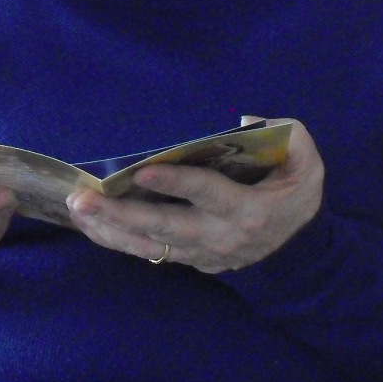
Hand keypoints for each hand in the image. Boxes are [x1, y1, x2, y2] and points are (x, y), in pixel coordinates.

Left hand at [64, 119, 323, 272]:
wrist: (300, 251)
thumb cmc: (297, 193)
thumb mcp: (305, 158)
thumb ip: (284, 132)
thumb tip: (243, 120)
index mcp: (249, 209)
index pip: (207, 193)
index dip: (175, 182)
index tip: (141, 170)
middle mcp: (221, 236)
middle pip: (165, 226)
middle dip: (120, 214)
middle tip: (83, 200)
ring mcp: (203, 254)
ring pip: (150, 245)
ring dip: (110, 229)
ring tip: (77, 211)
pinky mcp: (191, 260)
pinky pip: (149, 252)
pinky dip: (118, 240)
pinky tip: (90, 226)